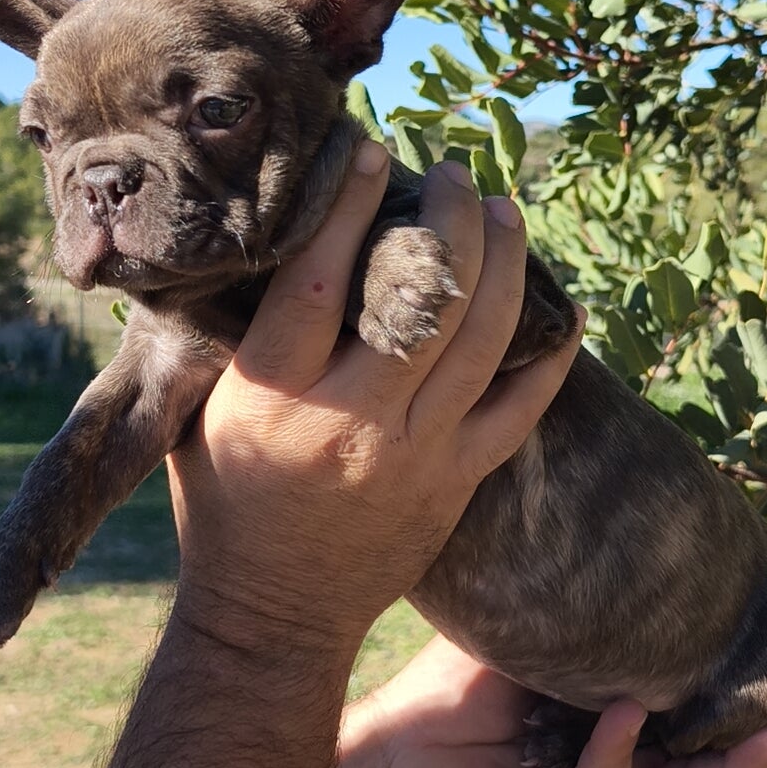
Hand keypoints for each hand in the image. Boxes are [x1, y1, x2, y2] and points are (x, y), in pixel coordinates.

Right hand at [167, 141, 583, 659]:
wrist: (270, 615)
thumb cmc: (223, 504)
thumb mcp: (202, 414)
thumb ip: (233, 339)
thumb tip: (260, 248)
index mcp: (274, 391)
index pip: (320, 276)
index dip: (351, 204)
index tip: (376, 151)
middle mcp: (350, 417)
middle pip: (422, 294)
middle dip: (450, 218)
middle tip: (456, 174)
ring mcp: (413, 452)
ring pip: (482, 339)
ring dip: (503, 263)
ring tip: (506, 212)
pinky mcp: (455, 483)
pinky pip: (519, 409)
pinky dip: (550, 357)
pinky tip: (564, 311)